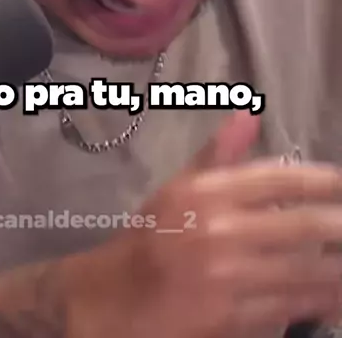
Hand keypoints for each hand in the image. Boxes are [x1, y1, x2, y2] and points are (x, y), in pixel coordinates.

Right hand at [64, 110, 341, 337]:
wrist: (112, 297)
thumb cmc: (153, 236)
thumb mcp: (178, 188)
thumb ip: (217, 154)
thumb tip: (249, 114)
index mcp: (207, 190)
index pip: (279, 178)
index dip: (322, 179)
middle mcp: (220, 228)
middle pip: (302, 224)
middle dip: (340, 224)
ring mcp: (227, 275)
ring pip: (304, 271)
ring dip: (338, 268)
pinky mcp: (231, 317)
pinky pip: (287, 308)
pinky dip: (317, 302)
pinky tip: (335, 297)